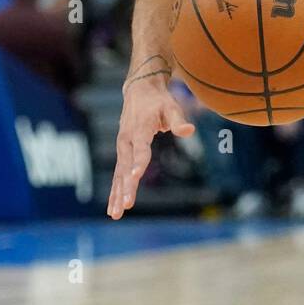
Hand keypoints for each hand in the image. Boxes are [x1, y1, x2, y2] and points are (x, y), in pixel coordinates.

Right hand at [107, 78, 194, 218]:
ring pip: (118, 174)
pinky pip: (117, 174)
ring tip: (115, 214)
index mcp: (139, 129)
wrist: (139, 90)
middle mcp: (127, 140)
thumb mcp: (171, 106)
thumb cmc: (159, 100)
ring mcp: (122, 147)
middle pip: (126, 166)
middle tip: (126, 206)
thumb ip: (178, 120)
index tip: (135, 176)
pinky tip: (114, 207)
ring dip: (116, 194)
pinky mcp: (122, 152)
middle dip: (126, 187)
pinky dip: (115, 190)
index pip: (140, 148)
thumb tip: (189, 130)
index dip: (138, 162)